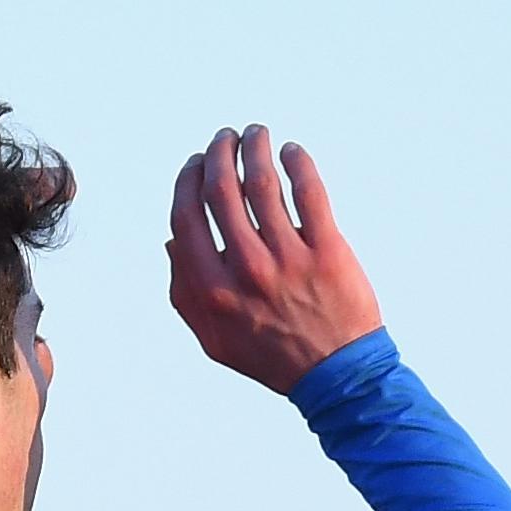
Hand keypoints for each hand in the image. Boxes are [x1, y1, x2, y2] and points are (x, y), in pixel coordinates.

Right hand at [169, 126, 382, 393]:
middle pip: (221, 190)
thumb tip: (172, 241)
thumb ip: (186, 294)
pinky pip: (310, 193)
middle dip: (218, 153)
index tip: (197, 164)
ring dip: (254, 148)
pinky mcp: (328, 251)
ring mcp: (289, 259)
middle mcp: (247, 269)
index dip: (188, 181)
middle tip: (225, 138)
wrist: (339, 377)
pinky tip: (291, 151)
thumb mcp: (216, 338)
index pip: (187, 217)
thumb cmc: (274, 357)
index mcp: (214, 289)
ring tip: (255, 134)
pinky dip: (297, 163)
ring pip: (263, 183)